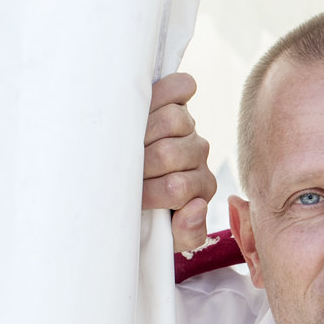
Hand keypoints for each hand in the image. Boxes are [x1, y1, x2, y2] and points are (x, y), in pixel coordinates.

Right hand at [142, 72, 216, 251]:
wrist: (124, 194)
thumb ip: (186, 232)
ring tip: (125, 143)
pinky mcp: (177, 101)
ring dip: (144, 131)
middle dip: (139, 164)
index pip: (176, 188)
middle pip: (170, 152)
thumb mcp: (165, 236)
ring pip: (174, 120)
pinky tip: (147, 102)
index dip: (150, 192)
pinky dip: (168, 90)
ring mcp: (188, 128)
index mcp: (200, 187)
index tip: (133, 199)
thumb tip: (196, 206)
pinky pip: (181, 86)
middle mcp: (197, 155)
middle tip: (123, 170)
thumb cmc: (142, 214)